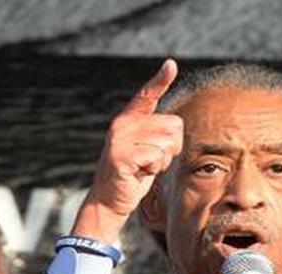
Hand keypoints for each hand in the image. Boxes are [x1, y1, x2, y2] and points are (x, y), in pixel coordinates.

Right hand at [73, 59, 182, 242]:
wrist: (108, 201)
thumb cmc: (132, 176)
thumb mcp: (146, 151)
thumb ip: (156, 135)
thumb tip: (174, 128)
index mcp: (128, 120)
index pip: (147, 94)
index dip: (160, 79)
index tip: (170, 64)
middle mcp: (122, 124)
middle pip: (173, 126)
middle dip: (171, 148)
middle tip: (150, 161)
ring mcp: (119, 138)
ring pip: (167, 143)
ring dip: (162, 161)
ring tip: (142, 168)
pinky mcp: (121, 154)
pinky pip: (157, 156)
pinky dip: (154, 169)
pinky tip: (138, 173)